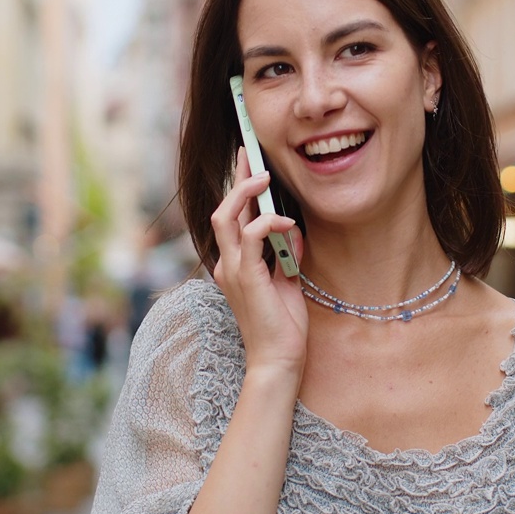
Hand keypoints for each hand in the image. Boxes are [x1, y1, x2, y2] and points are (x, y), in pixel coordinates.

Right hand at [210, 147, 307, 378]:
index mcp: (234, 264)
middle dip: (237, 179)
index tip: (248, 161)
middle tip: (250, 153)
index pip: (231, 218)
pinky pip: (251, 236)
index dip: (238, 187)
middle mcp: (227, 264)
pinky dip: (269, 223)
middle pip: (222, 210)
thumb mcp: (287, 280)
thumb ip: (285, 254)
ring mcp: (232, 270)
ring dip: (246, 194)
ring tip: (264, 178)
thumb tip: (292, 230)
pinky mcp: (246, 278)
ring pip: (225, 218)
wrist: (279, 360)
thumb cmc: (283, 325)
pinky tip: (288, 222)